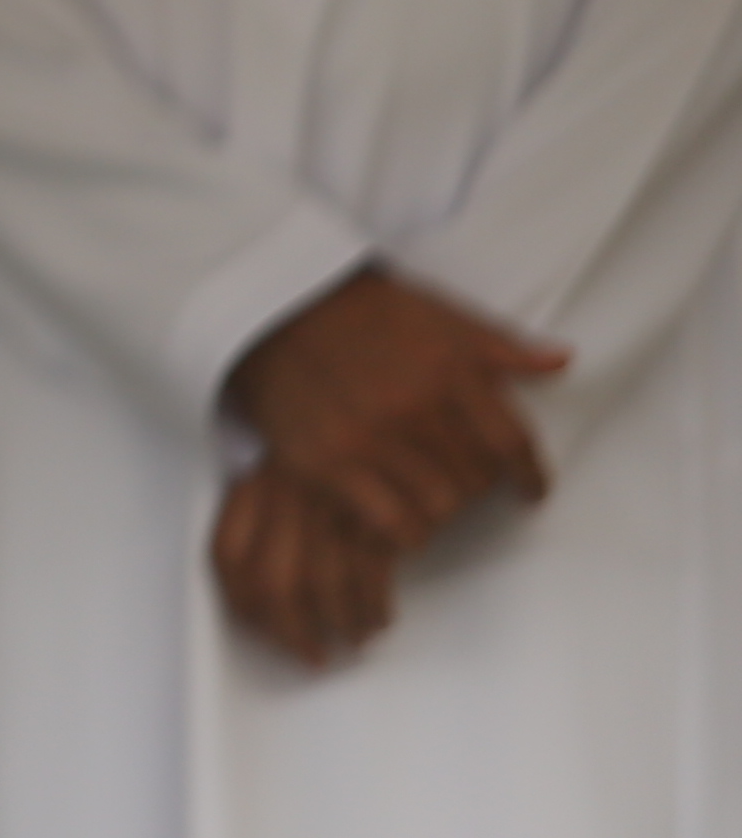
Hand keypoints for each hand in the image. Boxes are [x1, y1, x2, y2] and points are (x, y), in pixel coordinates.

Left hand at [209, 462, 401, 669]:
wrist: (384, 400)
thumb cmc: (334, 443)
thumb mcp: (288, 468)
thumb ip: (268, 515)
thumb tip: (264, 590)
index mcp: (256, 482)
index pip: (227, 554)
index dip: (240, 601)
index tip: (257, 627)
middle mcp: (286, 493)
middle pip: (272, 583)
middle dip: (290, 630)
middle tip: (309, 652)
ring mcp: (330, 501)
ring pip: (322, 586)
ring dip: (340, 624)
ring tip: (353, 638)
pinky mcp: (376, 508)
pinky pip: (369, 574)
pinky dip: (373, 608)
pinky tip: (378, 618)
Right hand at [222, 264, 565, 557]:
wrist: (275, 307)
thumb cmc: (365, 310)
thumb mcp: (440, 315)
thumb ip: (503, 346)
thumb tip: (563, 361)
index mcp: (450, 368)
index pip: (512, 444)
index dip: (531, 477)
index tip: (531, 492)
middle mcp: (414, 406)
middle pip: (477, 480)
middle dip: (479, 487)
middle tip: (468, 486)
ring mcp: (368, 437)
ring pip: (440, 506)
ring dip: (445, 509)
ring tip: (435, 501)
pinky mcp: (327, 461)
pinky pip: (391, 522)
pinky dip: (407, 531)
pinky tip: (404, 521)